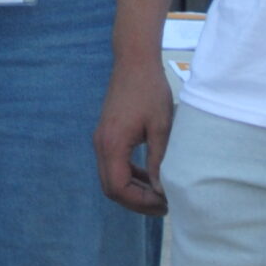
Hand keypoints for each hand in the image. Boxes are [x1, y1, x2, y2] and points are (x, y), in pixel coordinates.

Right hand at [94, 54, 174, 214]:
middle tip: (164, 204)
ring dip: (133, 189)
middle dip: (137, 201)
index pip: (118, 188)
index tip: (164, 203)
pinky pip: (114, 165)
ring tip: (160, 194)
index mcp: (112, 144)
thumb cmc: (150, 91)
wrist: (134, 62)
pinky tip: (149, 175)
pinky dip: (130, 176)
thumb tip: (162, 191)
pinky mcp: (107, 135)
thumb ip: (160, 161)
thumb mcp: (161, 127)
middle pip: (111, 188)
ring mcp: (101, 139)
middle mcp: (101, 144)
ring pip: (111, 178)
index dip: (140, 202)